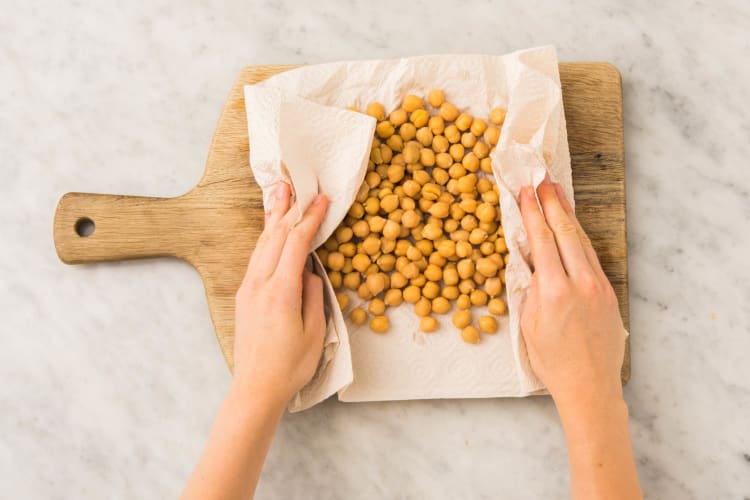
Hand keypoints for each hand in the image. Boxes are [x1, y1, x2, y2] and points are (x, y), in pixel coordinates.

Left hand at [233, 181, 328, 408]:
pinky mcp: (243, 295)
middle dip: (288, 208)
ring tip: (279, 195)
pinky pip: (256, 257)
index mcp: (280, 291)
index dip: (310, 218)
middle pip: (274, 236)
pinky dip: (266, 237)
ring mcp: (247, 288)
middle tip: (297, 184)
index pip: (296, 243)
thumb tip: (310, 270)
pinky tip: (269, 229)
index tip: (323, 200)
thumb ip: (313, 294)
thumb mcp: (314, 331)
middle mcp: (259, 284)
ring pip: (262, 244)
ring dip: (273, 217)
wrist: (255, 388)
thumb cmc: (290, 365)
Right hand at [519, 178, 625, 410]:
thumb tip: (530, 261)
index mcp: (553, 291)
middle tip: (544, 179)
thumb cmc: (552, 362)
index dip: (533, 212)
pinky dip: (580, 238)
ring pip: (583, 241)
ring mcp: (598, 287)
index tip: (526, 191)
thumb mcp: (528, 324)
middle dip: (553, 202)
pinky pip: (592, 258)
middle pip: (566, 232)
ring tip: (558, 194)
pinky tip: (574, 229)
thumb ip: (530, 288)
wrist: (590, 386)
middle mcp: (580, 283)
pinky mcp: (609, 293)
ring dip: (569, 216)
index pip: (542, 240)